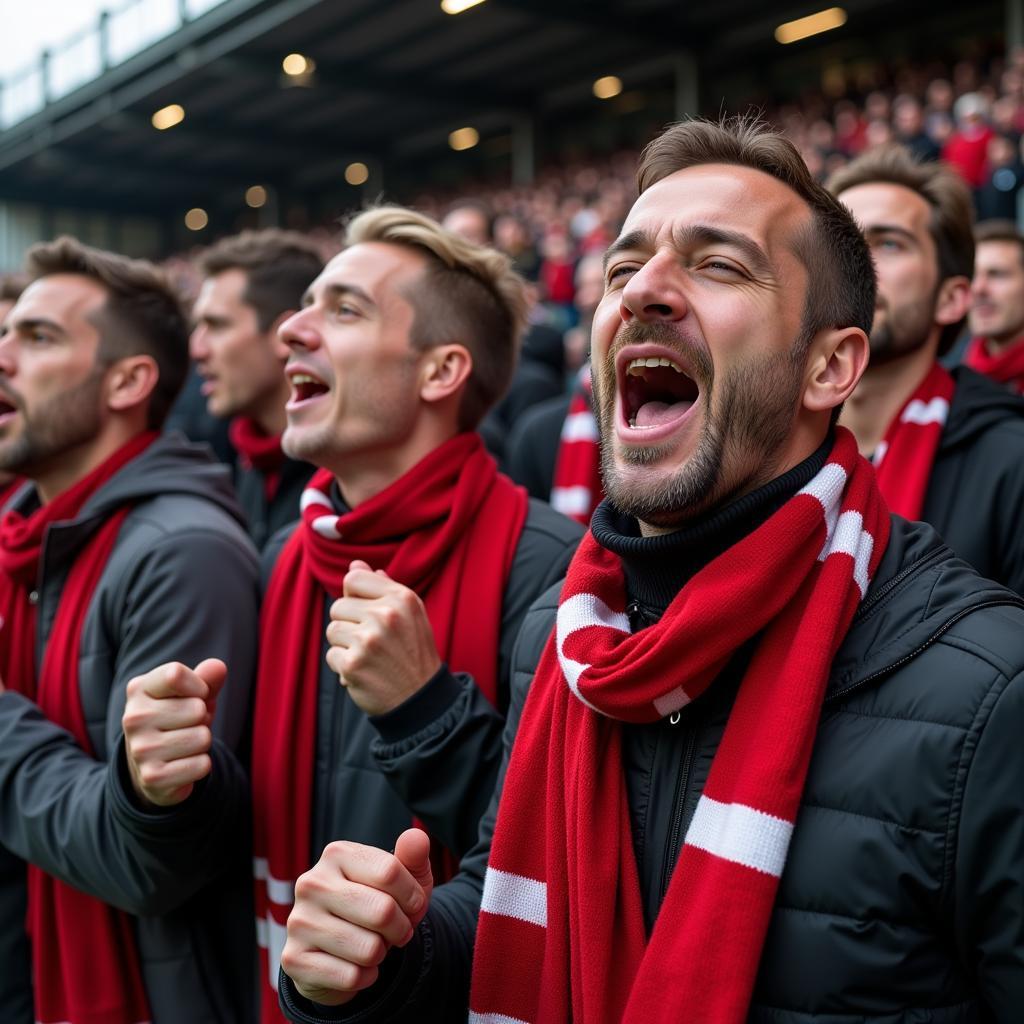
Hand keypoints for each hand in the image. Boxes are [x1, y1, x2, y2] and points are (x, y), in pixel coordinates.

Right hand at [122, 659, 225, 806]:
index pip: (175, 674)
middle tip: (185, 726)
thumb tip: (218, 667)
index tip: (193, 696)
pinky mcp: (152, 777)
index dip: (199, 686)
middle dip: (201, 719)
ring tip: (184, 745)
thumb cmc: (180, 718)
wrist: (155, 764)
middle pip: (197, 709)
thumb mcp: (194, 694)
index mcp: (139, 689)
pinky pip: (202, 765)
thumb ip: (207, 678)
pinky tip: (182, 764)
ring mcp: (140, 749)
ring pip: (202, 738)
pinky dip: (200, 765)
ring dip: (202, 743)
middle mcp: (133, 718)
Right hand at [281, 828, 432, 1005]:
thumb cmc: (380, 904)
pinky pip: (351, 976)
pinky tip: (354, 965)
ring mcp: (298, 921)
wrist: (343, 950)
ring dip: (381, 954)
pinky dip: (365, 977)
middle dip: (401, 928)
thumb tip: (417, 837)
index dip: (413, 897)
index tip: (413, 905)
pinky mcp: (294, 959)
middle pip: (382, 911)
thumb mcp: (404, 879)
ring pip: (369, 949)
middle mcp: (311, 883)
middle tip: (396, 931)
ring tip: (372, 945)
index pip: (390, 872)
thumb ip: (413, 857)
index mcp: (336, 854)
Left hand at [325, 560, 441, 715]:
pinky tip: (365, 671)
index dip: (354, 596)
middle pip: (338, 606)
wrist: (421, 698)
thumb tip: (355, 564)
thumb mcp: (409, 614)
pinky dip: (343, 666)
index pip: (353, 579)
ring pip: (332, 630)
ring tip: (369, 656)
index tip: (367, 613)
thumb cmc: (413, 651)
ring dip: (345, 645)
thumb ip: (383, 587)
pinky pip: (331, 655)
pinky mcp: (353, 664)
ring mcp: (368, 640)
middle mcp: (386, 615)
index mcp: (401, 598)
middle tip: (373, 641)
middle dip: (349, 624)